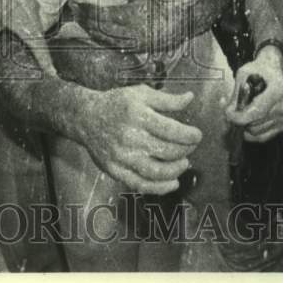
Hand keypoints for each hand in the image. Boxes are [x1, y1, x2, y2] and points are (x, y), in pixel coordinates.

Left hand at [0, 0, 55, 79]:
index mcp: (24, 24)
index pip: (40, 49)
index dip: (47, 64)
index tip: (53, 75)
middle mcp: (34, 14)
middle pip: (42, 40)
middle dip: (44, 55)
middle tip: (47, 71)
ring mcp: (36, 5)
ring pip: (41, 28)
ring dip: (38, 41)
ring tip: (38, 54)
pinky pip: (39, 17)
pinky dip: (36, 27)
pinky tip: (29, 32)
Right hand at [79, 86, 202, 194]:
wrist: (86, 117)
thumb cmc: (116, 104)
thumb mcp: (141, 94)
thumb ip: (167, 99)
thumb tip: (189, 98)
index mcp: (138, 115)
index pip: (172, 130)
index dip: (190, 135)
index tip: (197, 135)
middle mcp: (130, 137)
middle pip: (167, 151)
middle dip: (186, 150)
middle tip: (190, 147)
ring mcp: (122, 157)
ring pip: (157, 172)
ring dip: (176, 170)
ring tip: (183, 163)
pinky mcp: (116, 170)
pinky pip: (141, 185)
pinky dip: (160, 188)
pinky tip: (172, 183)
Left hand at [225, 46, 282, 142]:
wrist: (273, 71)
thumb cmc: (258, 71)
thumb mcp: (243, 74)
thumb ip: (236, 93)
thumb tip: (229, 111)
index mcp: (277, 91)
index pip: (257, 111)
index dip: (239, 117)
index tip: (227, 112)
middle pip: (254, 124)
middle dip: (238, 118)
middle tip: (231, 108)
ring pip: (255, 132)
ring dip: (244, 124)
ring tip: (241, 110)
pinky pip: (262, 137)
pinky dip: (251, 131)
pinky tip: (248, 118)